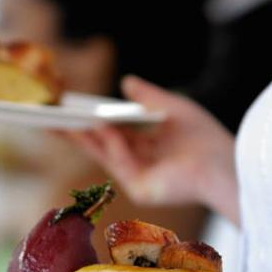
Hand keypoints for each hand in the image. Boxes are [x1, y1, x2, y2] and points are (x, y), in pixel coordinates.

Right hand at [66, 76, 238, 221]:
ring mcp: (137, 177)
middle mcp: (139, 162)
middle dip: (74, 132)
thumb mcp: (173, 108)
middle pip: (99, 145)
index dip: (89, 121)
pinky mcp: (140, 189)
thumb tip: (125, 81)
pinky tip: (98, 124)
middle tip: (47, 117)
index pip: (111, 132)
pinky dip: (108, 142)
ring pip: (103, 154)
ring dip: (83, 136)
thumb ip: (148, 96)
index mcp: (147, 144)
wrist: (224, 165)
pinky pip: (119, 162)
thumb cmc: (205, 138)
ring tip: (62, 116)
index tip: (67, 109)